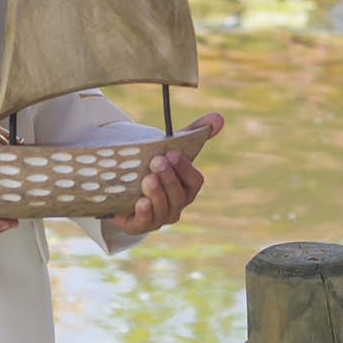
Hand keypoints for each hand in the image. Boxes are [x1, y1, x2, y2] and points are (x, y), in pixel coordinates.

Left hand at [105, 112, 222, 236]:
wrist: (123, 186)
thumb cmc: (153, 167)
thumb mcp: (170, 149)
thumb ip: (194, 133)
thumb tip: (219, 117)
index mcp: (187, 188)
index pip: (195, 181)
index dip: (184, 168)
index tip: (172, 153)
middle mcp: (177, 205)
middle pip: (179, 196)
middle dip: (169, 178)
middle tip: (156, 161)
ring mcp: (160, 218)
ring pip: (164, 210)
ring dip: (158, 194)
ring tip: (148, 179)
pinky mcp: (139, 225)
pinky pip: (145, 223)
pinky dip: (145, 213)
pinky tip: (141, 202)